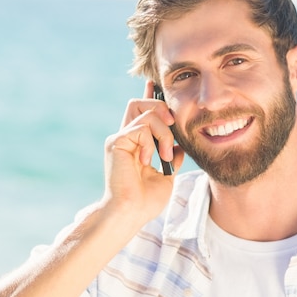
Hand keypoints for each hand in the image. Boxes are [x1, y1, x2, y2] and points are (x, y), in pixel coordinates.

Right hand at [103, 81, 184, 223]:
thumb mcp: (166, 175)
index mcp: (136, 143)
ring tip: (165, 155)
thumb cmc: (145, 200)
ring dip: (163, 132)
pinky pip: (140, 128)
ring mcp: (119, 139)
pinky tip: (149, 161)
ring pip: (145, 113)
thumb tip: (181, 146)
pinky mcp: (116, 143)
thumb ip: (172, 157)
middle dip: (161, 108)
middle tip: (173, 127)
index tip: (154, 84)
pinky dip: (151, 143)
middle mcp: (125, 137)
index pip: (141, 112)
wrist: (131, 213)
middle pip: (140, 103)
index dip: (149, 97)